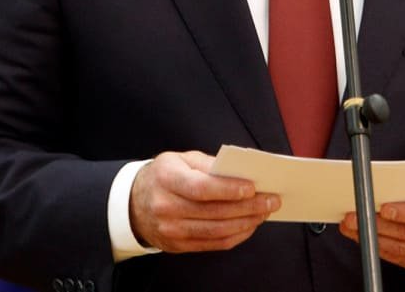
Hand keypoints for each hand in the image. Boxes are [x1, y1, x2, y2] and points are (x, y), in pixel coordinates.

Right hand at [128, 150, 279, 252]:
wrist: (134, 203)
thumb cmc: (164, 176)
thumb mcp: (181, 159)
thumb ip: (209, 163)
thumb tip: (241, 173)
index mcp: (167, 179)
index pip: (201, 188)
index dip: (228, 189)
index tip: (252, 188)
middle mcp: (166, 207)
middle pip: (214, 211)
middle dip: (248, 207)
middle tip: (271, 200)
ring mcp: (170, 230)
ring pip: (217, 230)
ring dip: (246, 222)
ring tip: (265, 212)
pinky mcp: (177, 245)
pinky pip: (213, 244)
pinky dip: (236, 235)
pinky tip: (250, 225)